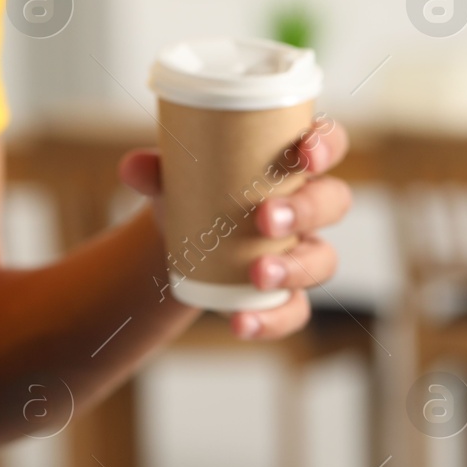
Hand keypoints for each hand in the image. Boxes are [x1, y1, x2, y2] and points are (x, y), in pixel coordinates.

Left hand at [117, 116, 352, 339]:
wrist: (181, 241)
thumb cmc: (192, 192)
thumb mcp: (174, 179)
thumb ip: (154, 171)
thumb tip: (132, 168)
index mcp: (291, 163)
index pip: (328, 143)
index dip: (325, 145)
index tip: (304, 152)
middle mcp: (308, 206)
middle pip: (333, 202)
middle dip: (305, 210)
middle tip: (264, 218)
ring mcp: (303, 251)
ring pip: (324, 260)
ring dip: (295, 268)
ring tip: (258, 274)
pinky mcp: (287, 293)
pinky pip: (296, 310)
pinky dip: (272, 320)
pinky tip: (242, 323)